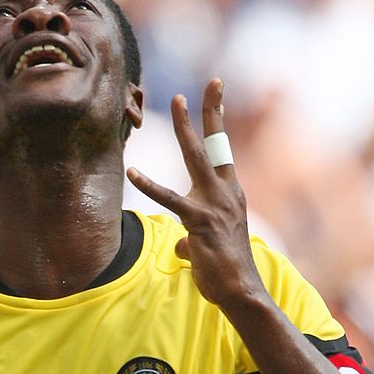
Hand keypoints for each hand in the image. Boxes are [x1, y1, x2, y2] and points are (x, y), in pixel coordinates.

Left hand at [127, 79, 265, 309]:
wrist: (241, 291)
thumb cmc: (225, 272)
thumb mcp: (206, 248)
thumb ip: (191, 240)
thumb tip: (180, 247)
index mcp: (230, 194)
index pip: (223, 151)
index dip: (218, 121)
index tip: (215, 94)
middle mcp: (226, 193)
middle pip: (218, 143)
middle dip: (211, 111)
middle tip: (209, 83)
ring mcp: (215, 205)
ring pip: (197, 158)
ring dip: (187, 128)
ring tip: (177, 101)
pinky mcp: (199, 221)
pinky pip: (170, 199)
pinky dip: (149, 185)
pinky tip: (133, 173)